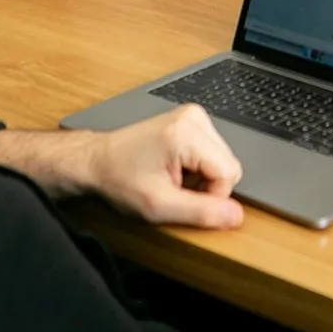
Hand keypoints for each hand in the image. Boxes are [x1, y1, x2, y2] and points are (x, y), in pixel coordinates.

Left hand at [87, 104, 243, 228]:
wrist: (97, 161)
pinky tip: (174, 168)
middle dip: (207, 185)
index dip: (211, 196)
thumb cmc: (119, 179)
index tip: (182, 199)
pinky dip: (198, 167)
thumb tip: (236, 216)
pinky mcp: (191, 120)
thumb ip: (200, 212)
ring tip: (172, 177)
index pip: (229, 173)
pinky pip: (213, 152)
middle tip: (175, 189)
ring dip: (202, 177)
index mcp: (187, 133)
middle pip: (229, 165)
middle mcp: (194, 118)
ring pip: (223, 160)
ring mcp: (193, 116)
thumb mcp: (158, 205)